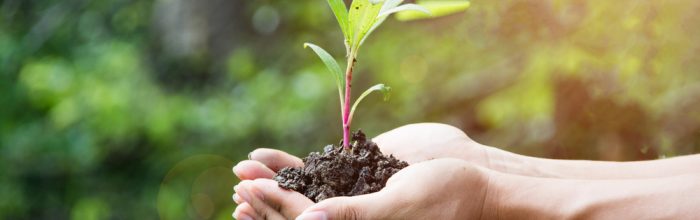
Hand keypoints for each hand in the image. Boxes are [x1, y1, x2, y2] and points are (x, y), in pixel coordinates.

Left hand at [235, 158, 488, 219]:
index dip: (274, 206)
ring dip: (275, 187)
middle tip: (235, 178)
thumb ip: (354, 215)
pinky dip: (298, 173)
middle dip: (265, 199)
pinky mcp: (361, 193)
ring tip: (245, 171)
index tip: (245, 187)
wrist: (476, 187)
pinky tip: (276, 163)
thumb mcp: (398, 204)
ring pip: (306, 201)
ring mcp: (355, 210)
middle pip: (298, 217)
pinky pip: (323, 184)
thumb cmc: (446, 197)